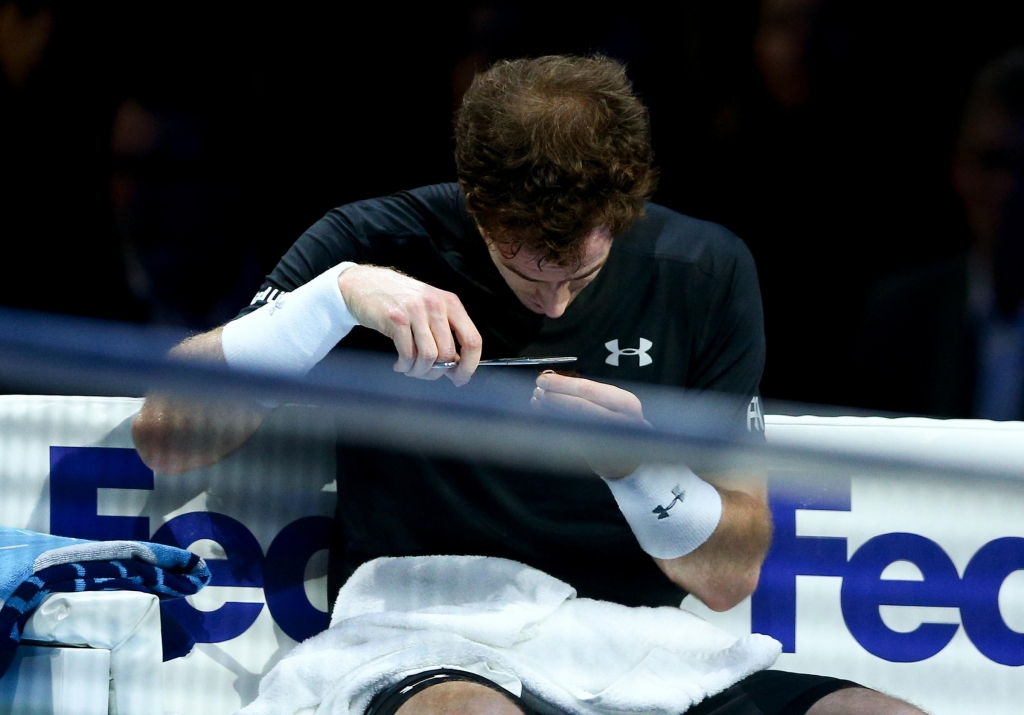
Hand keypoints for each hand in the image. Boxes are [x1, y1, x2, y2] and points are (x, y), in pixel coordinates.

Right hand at [337, 266, 481, 384]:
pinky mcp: (396, 319)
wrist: (365, 284)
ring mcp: (416, 311)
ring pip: (428, 356)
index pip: (472, 340)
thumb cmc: (400, 300)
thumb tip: (456, 367)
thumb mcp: (429, 308)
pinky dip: (405, 366)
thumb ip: (445, 333)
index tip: (459, 379)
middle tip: (425, 374)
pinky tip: (400, 364)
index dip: (469, 366)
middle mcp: (436, 305)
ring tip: (410, 369)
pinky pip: (408, 354)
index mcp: (451, 303)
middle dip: (436, 372)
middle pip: (448, 353)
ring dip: (419, 371)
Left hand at [530, 371, 649, 477]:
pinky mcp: (598, 456)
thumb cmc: (618, 424)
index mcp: (626, 402)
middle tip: (537, 391)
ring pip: (574, 422)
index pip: (589, 389)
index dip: (563, 384)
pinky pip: (572, 437)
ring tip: (537, 402)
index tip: (544, 379)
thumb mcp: (612, 404)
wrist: (631, 459)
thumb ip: (588, 393)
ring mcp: (610, 440)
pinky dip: (556, 425)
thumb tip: (554, 381)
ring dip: (552, 411)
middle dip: (555, 397)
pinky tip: (545, 418)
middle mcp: (622, 421)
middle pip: (580, 406)